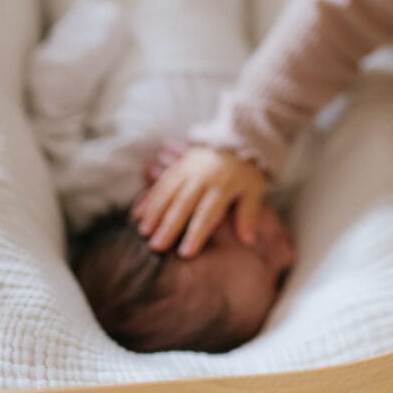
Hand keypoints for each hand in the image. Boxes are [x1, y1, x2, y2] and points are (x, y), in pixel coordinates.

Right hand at [130, 146, 265, 257]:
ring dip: (154, 211)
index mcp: (223, 187)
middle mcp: (203, 177)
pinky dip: (149, 196)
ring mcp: (189, 169)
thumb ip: (248, 215)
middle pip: (183, 204)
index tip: (185, 253)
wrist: (237, 138)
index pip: (208, 213)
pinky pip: (162, 180)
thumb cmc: (245, 171)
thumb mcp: (254, 190)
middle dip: (169, 226)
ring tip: (143, 231)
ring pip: (168, 191)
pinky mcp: (180, 164)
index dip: (196, 233)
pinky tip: (138, 212)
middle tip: (156, 246)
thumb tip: (248, 241)